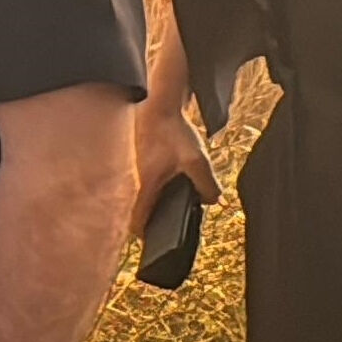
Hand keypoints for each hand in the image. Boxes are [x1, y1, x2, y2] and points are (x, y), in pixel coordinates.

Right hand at [127, 88, 218, 238]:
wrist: (158, 104)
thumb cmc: (173, 132)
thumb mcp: (197, 160)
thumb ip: (207, 185)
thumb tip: (212, 201)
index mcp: (145, 186)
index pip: (136, 221)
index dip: (144, 233)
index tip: (154, 236)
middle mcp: (132, 180)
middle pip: (133, 210)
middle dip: (147, 217)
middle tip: (163, 218)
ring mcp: (129, 168)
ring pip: (134, 194)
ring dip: (147, 199)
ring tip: (165, 197)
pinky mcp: (131, 158)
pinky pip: (135, 179)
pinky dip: (146, 184)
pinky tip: (162, 176)